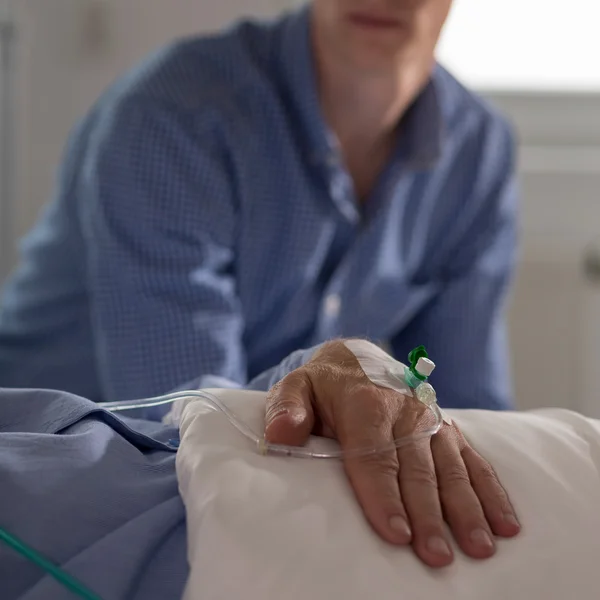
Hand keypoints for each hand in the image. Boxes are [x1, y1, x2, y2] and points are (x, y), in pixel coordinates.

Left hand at [264, 340, 519, 567]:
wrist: (357, 360)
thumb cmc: (323, 385)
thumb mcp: (296, 388)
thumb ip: (287, 408)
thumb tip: (282, 433)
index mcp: (365, 401)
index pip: (374, 453)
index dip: (384, 494)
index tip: (396, 532)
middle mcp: (405, 410)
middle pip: (416, 467)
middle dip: (428, 513)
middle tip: (436, 556)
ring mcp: (430, 420)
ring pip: (451, 466)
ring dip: (466, 508)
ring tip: (479, 547)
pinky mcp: (447, 428)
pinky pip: (473, 459)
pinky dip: (491, 490)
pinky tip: (506, 522)